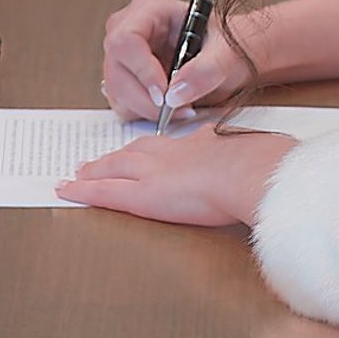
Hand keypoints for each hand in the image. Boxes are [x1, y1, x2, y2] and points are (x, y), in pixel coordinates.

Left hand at [58, 124, 294, 227]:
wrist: (256, 173)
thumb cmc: (267, 168)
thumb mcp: (264, 158)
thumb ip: (258, 163)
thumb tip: (272, 168)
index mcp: (203, 143)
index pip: (170, 145)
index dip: (151, 149)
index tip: (142, 152)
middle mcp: (174, 152)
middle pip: (135, 151)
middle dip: (114, 157)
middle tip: (94, 161)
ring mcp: (155, 171)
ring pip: (115, 168)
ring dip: (95, 171)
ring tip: (77, 174)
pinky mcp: (144, 195)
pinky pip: (106, 191)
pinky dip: (84, 190)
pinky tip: (67, 191)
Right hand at [102, 0, 251, 121]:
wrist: (228, 58)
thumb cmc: (227, 45)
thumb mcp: (226, 54)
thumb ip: (205, 71)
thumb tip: (175, 94)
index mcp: (150, 10)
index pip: (126, 40)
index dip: (142, 71)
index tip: (164, 95)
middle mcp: (130, 29)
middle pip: (116, 70)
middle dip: (145, 99)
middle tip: (177, 110)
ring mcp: (124, 56)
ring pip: (116, 91)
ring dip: (146, 109)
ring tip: (180, 109)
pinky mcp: (126, 79)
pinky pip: (122, 104)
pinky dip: (144, 114)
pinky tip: (170, 109)